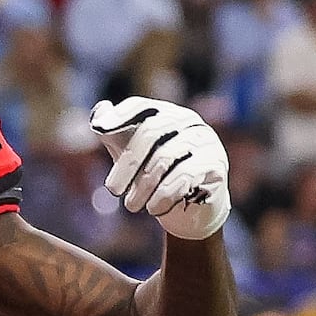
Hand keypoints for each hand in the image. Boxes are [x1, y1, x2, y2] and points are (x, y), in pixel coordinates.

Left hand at [86, 97, 230, 241]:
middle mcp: (188, 122)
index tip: (100, 129)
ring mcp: (206, 141)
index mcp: (166, 115)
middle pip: (151, 132)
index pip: (140, 106)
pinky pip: (185, 175)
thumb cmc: (153, 177)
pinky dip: (163, 194)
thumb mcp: (129, 155)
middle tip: (113, 190)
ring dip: (143, 186)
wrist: (188, 209)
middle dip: (127, 164)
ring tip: (131, 206)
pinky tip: (154, 208)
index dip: (120, 115)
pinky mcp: (216, 164)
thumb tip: (100, 113)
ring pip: (166, 156)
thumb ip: (113, 134)